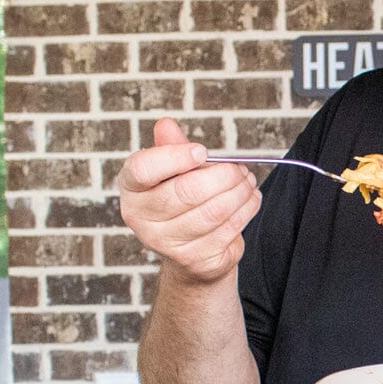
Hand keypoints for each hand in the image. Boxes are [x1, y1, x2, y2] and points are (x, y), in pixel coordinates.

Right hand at [118, 118, 261, 283]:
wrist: (191, 251)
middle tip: (240, 168)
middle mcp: (141, 218)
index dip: (175, 157)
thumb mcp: (173, 171)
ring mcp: (166, 243)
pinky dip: (246, 209)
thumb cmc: (180, 200)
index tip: (202, 151)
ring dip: (240, 192)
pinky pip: (228, 228)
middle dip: (223, 175)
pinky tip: (251, 199)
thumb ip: (171, 148)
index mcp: (131, 188)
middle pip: (186, 191)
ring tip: (248, 181)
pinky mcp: (194, 259)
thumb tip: (166, 124)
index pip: (143, 169)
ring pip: (213, 211)